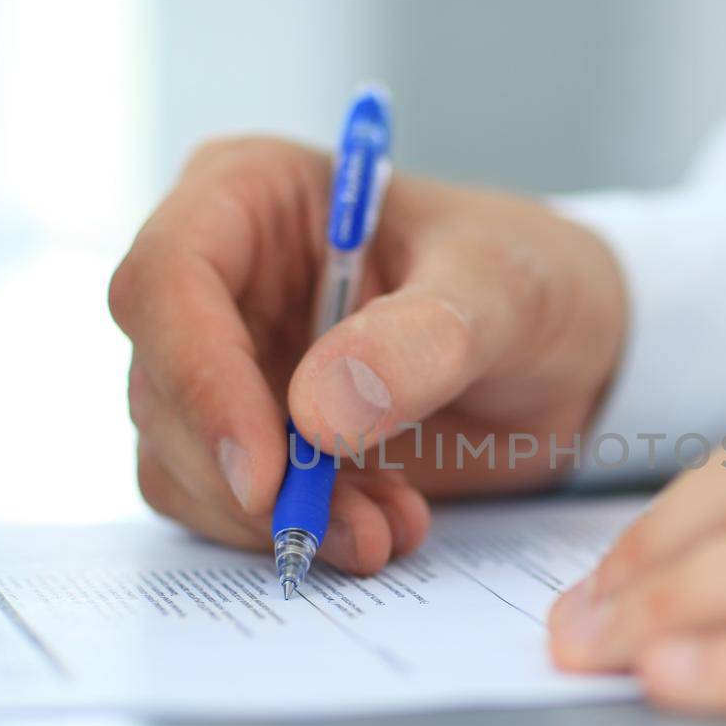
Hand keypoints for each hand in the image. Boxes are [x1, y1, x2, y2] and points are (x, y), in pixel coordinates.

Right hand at [110, 138, 624, 571]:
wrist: (566, 354)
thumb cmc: (530, 280)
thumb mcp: (503, 291)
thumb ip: (422, 341)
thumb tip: (317, 414)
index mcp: (251, 194)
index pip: (166, 277)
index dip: (198, 379)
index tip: (265, 474)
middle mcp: (216, 277)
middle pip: (160, 384)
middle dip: (246, 476)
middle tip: (350, 529)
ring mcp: (223, 361)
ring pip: (178, 459)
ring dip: (276, 517)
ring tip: (386, 529)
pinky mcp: (247, 436)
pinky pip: (222, 505)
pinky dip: (294, 531)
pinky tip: (379, 525)